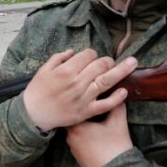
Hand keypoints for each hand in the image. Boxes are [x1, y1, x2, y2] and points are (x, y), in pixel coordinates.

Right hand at [22, 49, 136, 130]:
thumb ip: (59, 58)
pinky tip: (124, 91)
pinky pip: (106, 104)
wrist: (34, 114)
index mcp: (66, 70)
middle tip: (108, 62)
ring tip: (133, 63)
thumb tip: (73, 52)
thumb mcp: (44, 70)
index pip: (88, 55)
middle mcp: (77, 82)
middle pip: (101, 65)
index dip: (91, 54)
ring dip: (122, 70)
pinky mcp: (87, 111)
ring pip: (107, 81)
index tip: (90, 57)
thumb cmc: (37, 90)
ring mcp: (84, 98)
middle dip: (107, 60)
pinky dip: (117, 98)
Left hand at [66, 102, 132, 166]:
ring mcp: (73, 149)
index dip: (85, 106)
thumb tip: (118, 95)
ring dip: (86, 130)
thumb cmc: (115, 147)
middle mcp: (70, 137)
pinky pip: (80, 144)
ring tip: (98, 128)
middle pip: (75, 121)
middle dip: (85, 118)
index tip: (92, 103)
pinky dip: (86, 140)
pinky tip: (97, 141)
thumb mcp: (118, 122)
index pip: (76, 110)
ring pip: (77, 133)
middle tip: (96, 115)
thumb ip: (116, 105)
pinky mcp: (78, 158)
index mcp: (77, 126)